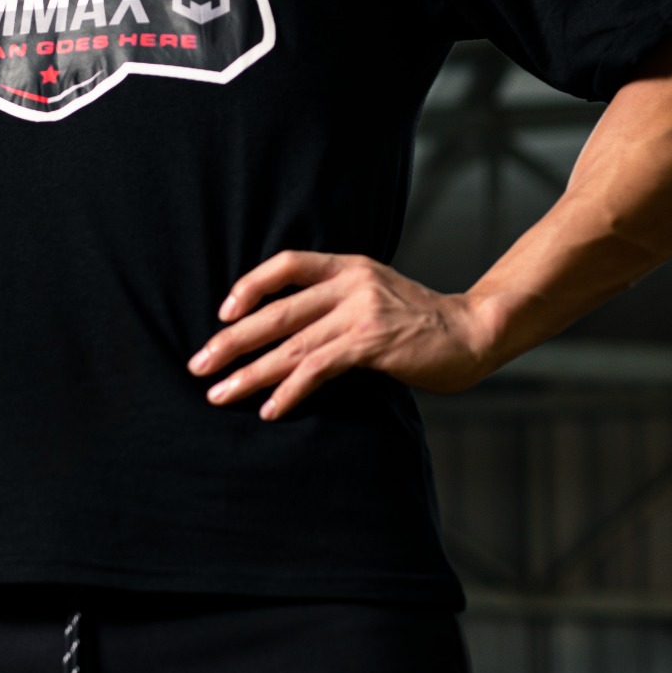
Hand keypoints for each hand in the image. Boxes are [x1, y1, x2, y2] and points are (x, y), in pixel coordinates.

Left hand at [186, 251, 502, 420]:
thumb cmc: (420, 323)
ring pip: (291, 345)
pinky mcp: (372, 343)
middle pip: (276, 312)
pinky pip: (319, 368)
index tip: (223, 313)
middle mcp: (351, 284)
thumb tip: (286, 331)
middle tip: (199, 365)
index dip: (250, 286)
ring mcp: (361, 312)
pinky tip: (270, 409)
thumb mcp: (376, 295)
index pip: (287, 264)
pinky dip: (290, 390)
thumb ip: (337, 302)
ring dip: (251, 373)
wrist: (472, 333)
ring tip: (220, 394)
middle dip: (231, 341)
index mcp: (348, 267)